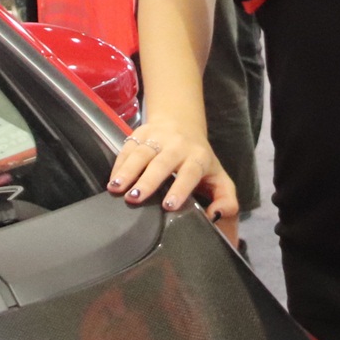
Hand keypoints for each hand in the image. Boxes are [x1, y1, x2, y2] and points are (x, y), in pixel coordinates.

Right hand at [106, 120, 240, 245]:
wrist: (183, 123)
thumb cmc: (200, 160)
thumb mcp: (219, 178)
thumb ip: (227, 200)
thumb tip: (216, 215)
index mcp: (198, 157)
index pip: (190, 172)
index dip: (180, 187)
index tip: (168, 205)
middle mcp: (178, 145)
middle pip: (162, 162)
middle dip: (148, 180)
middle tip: (135, 198)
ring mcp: (157, 137)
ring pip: (141, 153)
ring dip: (128, 170)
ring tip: (116, 188)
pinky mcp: (140, 132)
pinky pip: (128, 147)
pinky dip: (119, 164)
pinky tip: (112, 180)